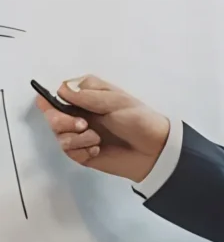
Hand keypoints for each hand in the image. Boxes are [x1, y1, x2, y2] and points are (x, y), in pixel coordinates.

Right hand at [36, 77, 169, 180]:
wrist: (154, 150)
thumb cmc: (138, 119)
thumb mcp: (115, 101)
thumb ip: (87, 95)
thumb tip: (60, 89)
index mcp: (86, 95)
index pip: (57, 95)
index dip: (54, 101)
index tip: (66, 106)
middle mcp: (79, 113)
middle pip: (51, 116)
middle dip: (62, 122)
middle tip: (83, 125)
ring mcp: (80, 134)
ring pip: (59, 135)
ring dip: (76, 138)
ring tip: (97, 140)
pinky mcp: (83, 153)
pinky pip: (69, 152)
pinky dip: (82, 151)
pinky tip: (98, 150)